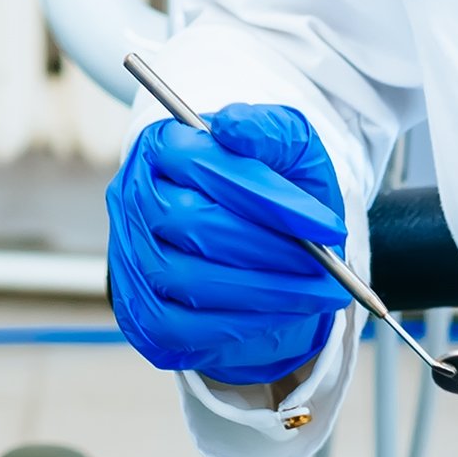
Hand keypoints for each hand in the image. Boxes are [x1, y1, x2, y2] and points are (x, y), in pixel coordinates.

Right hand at [104, 101, 349, 385]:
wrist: (263, 245)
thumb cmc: (274, 190)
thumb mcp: (288, 151)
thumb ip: (269, 131)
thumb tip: (235, 129)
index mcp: (163, 145)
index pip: (203, 162)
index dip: (267, 197)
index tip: (328, 225)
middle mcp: (134, 198)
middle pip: (191, 222)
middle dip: (269, 248)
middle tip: (325, 265)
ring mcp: (130, 258)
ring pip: (188, 279)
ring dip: (264, 291)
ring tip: (316, 292)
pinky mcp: (140, 313)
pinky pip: (180, 327)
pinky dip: (239, 325)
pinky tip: (280, 314)